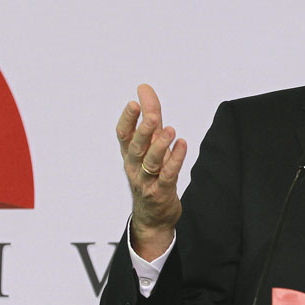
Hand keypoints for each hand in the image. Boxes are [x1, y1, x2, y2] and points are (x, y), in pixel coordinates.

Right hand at [116, 84, 188, 259]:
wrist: (153, 217)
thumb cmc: (151, 174)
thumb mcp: (150, 144)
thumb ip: (150, 117)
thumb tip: (144, 88)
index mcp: (130, 154)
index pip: (123, 135)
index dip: (127, 119)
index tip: (133, 103)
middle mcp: (135, 166)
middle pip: (135, 146)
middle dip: (142, 130)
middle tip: (150, 114)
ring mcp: (147, 180)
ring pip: (150, 162)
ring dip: (160, 145)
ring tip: (170, 130)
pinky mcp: (161, 192)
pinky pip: (167, 175)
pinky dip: (175, 160)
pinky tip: (182, 145)